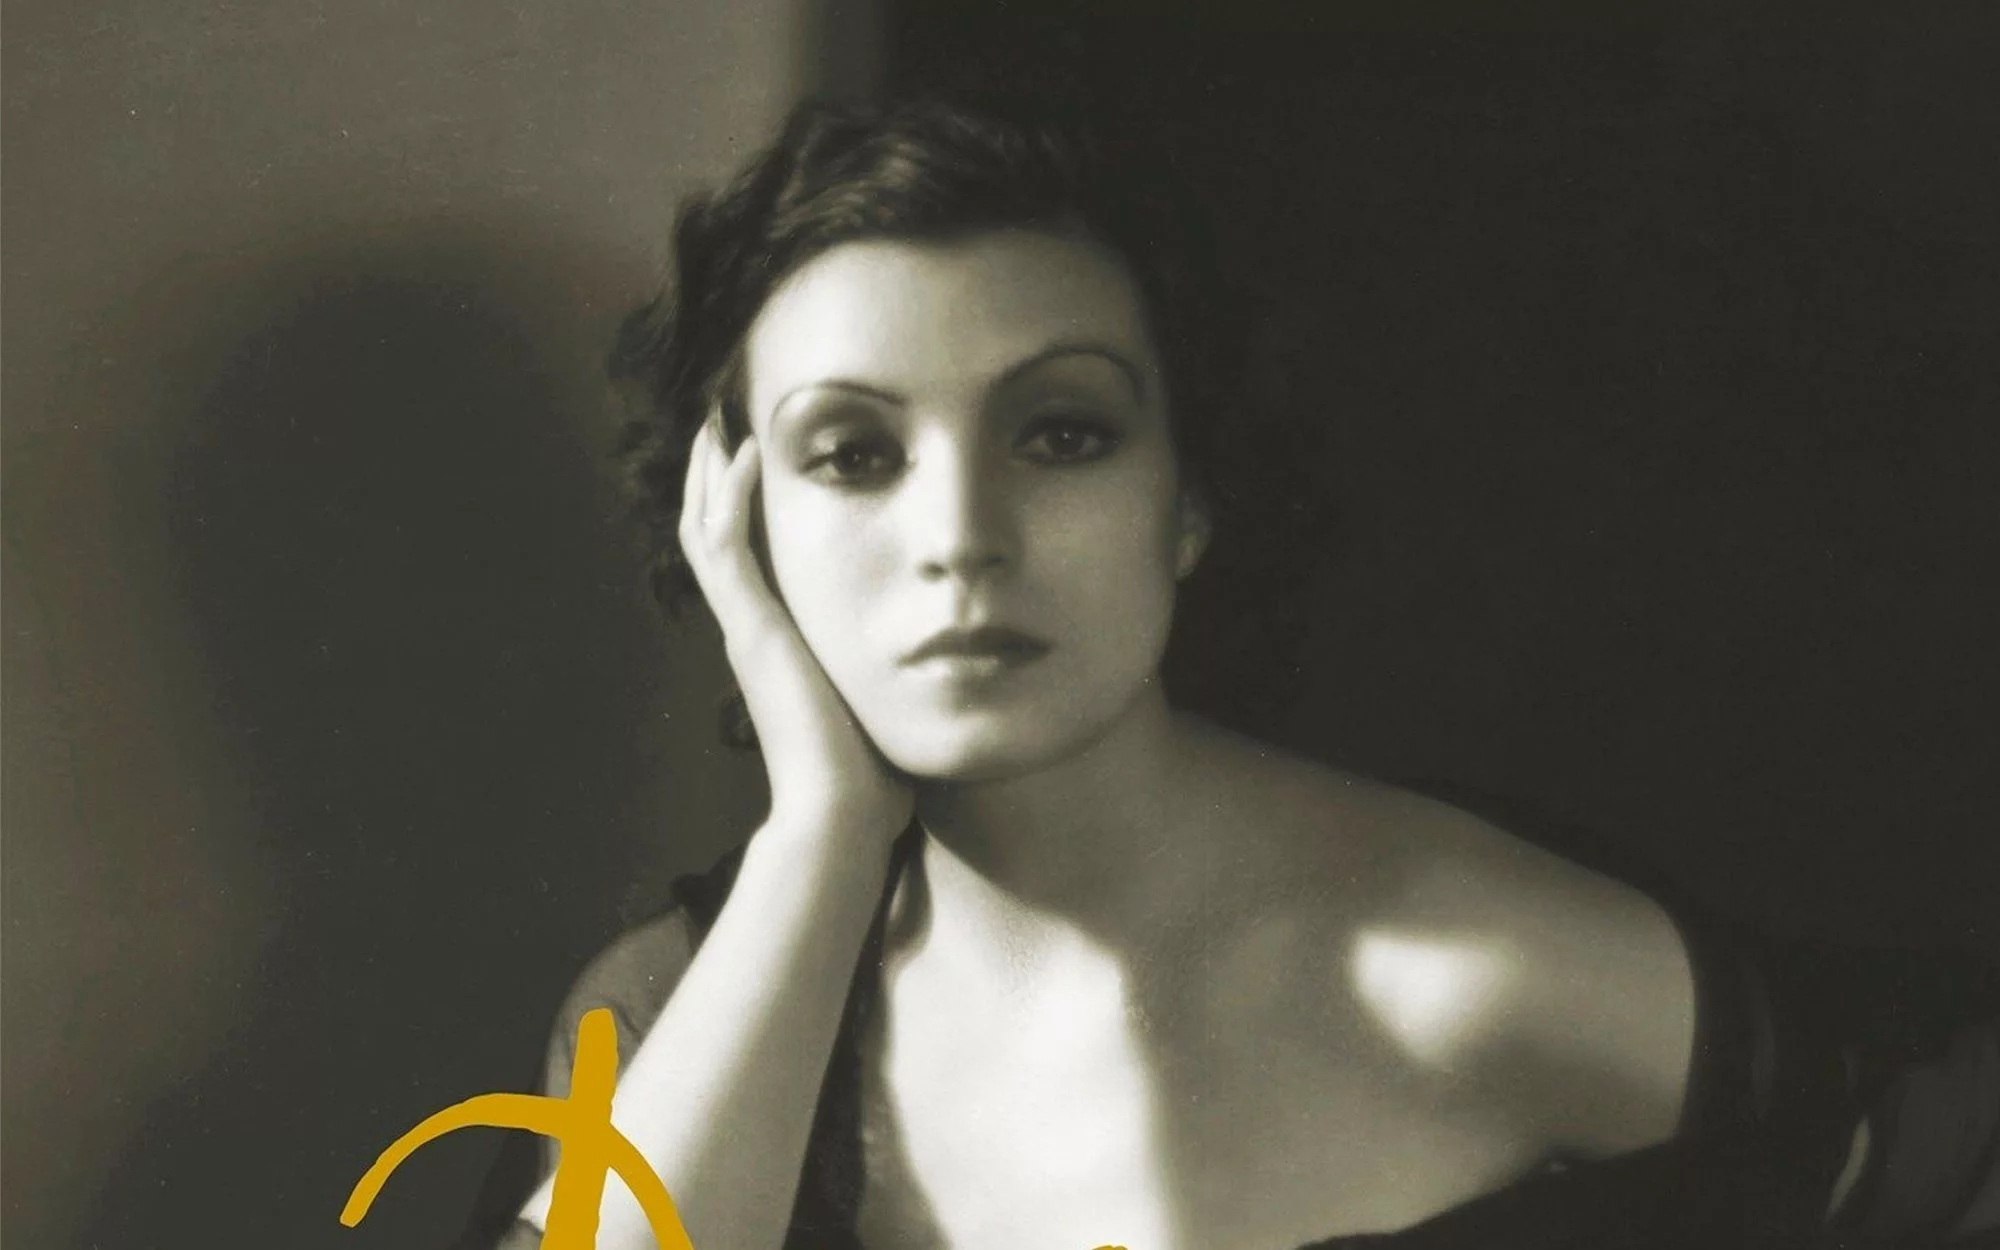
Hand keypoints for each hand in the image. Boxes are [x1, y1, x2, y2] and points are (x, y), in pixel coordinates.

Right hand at [678, 419, 914, 841]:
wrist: (843, 815)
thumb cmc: (871, 777)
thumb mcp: (883, 702)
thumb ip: (895, 675)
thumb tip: (946, 665)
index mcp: (780, 641)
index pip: (749, 556)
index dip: (746, 506)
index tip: (761, 455)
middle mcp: (753, 628)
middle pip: (712, 533)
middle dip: (714, 475)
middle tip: (721, 419)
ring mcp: (746, 627)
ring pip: (704, 530)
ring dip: (710, 473)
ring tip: (719, 419)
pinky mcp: (752, 630)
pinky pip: (727, 548)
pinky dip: (729, 498)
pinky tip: (743, 453)